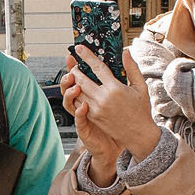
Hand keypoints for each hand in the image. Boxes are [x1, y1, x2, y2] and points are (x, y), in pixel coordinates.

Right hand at [60, 60, 119, 183]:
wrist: (125, 141)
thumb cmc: (123, 118)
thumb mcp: (123, 95)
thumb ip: (123, 75)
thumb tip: (124, 53)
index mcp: (92, 94)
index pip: (80, 77)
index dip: (74, 66)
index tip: (72, 56)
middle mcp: (84, 102)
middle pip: (70, 87)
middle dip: (68, 77)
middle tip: (72, 69)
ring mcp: (83, 115)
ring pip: (69, 101)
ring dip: (70, 93)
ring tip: (75, 85)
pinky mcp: (85, 128)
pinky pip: (79, 119)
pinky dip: (80, 112)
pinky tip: (84, 105)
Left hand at [68, 45, 160, 163]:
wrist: (138, 134)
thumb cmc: (141, 110)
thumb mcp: (141, 87)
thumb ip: (132, 68)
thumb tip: (126, 52)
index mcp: (115, 89)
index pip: (97, 68)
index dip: (86, 56)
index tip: (79, 48)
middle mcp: (103, 99)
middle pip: (81, 79)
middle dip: (75, 69)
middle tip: (74, 63)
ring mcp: (96, 109)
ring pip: (77, 91)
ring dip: (73, 82)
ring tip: (74, 75)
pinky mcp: (93, 117)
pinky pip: (78, 103)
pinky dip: (76, 95)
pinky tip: (78, 89)